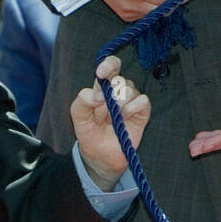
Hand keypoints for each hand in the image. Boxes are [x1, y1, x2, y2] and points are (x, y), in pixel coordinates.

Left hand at [71, 55, 150, 188]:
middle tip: (104, 110)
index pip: (111, 65)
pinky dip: (132, 108)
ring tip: (113, 119)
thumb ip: (83, 100)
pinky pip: (142, 101)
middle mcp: (119, 91)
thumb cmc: (90, 133)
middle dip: (110, 93)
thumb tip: (99, 94)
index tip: (101, 73)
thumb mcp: (78, 116)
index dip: (109, 65)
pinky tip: (125, 119)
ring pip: (130, 89)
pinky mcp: (142, 112)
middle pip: (120, 79)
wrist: (100, 157)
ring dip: (119, 104)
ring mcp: (131, 101)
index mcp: (103, 87)